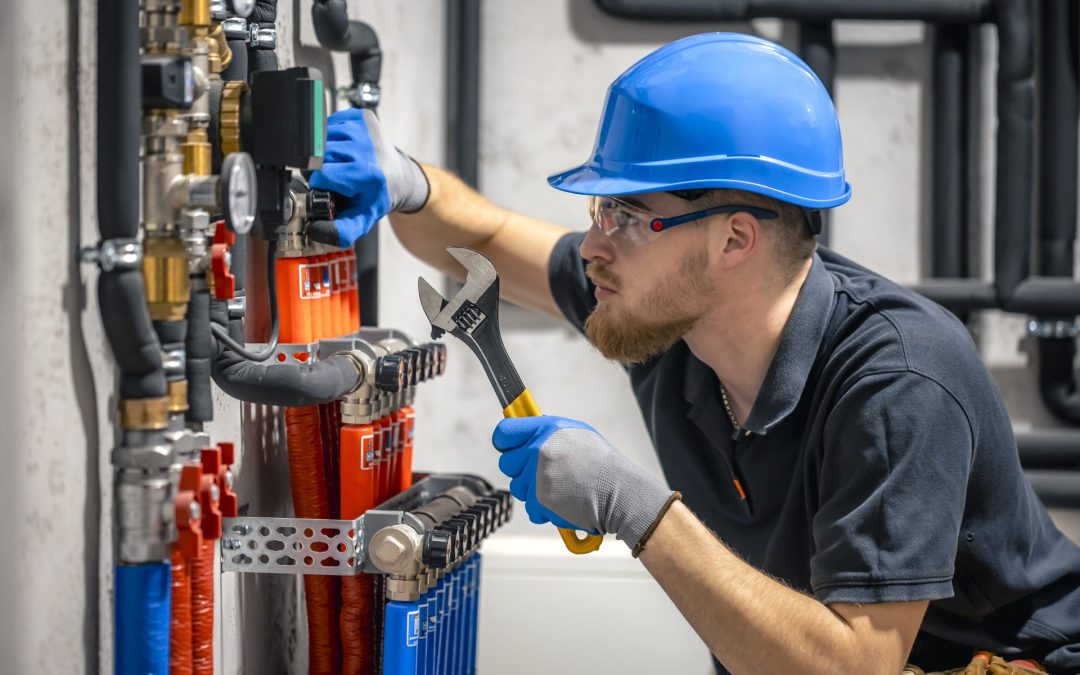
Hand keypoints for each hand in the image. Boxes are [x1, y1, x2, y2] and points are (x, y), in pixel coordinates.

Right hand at [307, 107, 428, 246]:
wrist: (399, 176)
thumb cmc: (376, 196)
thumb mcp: (361, 219)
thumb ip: (340, 231)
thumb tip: (315, 230)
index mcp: (367, 173)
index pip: (323, 174)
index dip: (319, 182)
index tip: (326, 187)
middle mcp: (367, 147)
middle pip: (321, 155)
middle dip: (320, 167)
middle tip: (334, 176)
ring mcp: (364, 128)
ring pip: (323, 137)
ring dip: (325, 151)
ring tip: (339, 162)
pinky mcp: (361, 116)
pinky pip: (331, 124)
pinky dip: (331, 136)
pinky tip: (343, 148)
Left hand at [492, 415, 678, 552]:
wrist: (621, 493)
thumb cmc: (604, 465)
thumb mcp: (577, 434)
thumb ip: (548, 434)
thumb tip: (527, 435)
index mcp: (547, 429)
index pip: (505, 432)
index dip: (505, 442)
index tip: (510, 448)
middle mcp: (538, 449)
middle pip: (506, 463)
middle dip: (521, 470)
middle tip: (544, 473)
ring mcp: (537, 476)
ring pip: (517, 487)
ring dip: (533, 491)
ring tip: (560, 488)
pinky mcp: (540, 500)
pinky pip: (529, 508)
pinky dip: (543, 510)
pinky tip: (562, 502)